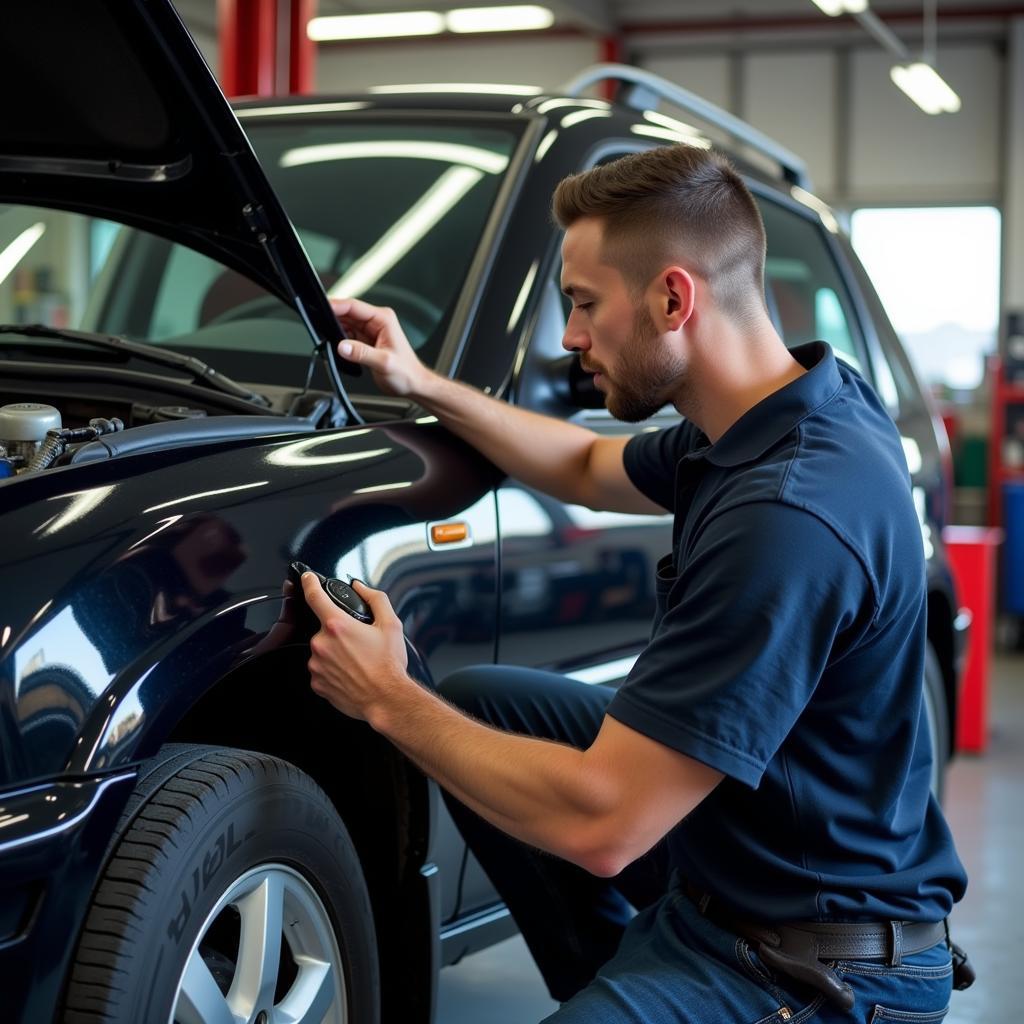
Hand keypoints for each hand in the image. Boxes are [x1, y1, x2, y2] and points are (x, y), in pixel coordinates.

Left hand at [301, 573, 409, 722]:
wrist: (387, 699)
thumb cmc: (388, 667)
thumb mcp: (390, 625)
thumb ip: (375, 599)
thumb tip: (361, 588)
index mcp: (337, 626)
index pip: (314, 596)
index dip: (309, 583)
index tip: (307, 579)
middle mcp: (322, 644)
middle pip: (324, 628)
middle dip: (339, 632)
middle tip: (359, 643)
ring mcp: (317, 665)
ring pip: (322, 650)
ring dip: (336, 652)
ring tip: (357, 662)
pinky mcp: (317, 683)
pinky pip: (321, 669)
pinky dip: (333, 669)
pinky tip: (350, 673)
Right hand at [330, 297, 430, 397]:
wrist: (413, 384)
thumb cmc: (407, 372)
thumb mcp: (384, 362)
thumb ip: (362, 353)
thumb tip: (343, 346)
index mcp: (383, 319)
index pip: (354, 306)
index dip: (335, 306)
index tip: (320, 309)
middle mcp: (376, 322)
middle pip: (346, 313)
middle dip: (332, 319)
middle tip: (319, 327)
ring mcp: (370, 331)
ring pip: (344, 324)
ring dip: (335, 330)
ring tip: (327, 339)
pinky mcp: (365, 341)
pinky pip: (346, 335)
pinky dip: (339, 340)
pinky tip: (335, 346)